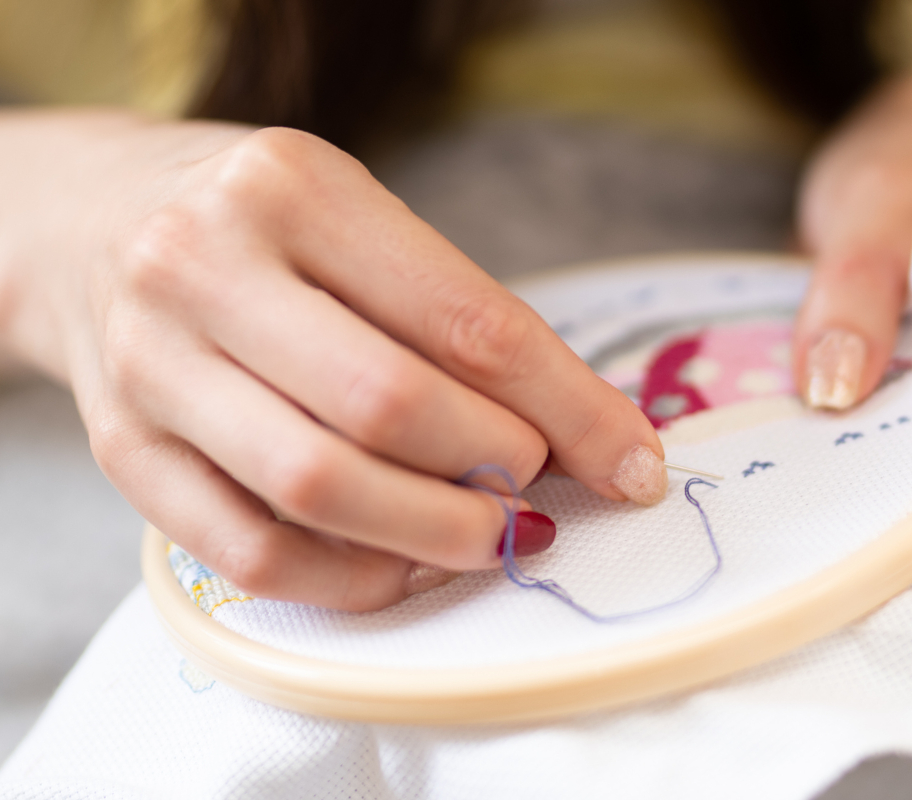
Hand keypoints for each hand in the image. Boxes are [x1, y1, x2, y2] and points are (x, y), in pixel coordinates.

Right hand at [0, 112, 665, 609]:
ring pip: (319, 486)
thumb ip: (458, 317)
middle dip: (498, 468)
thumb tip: (590, 430)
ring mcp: (153, 366)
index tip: (633, 462)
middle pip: (391, 407)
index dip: (569, 408)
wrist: (87, 224)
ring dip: (435, 531)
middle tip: (540, 491)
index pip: (468, 320)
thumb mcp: (359, 219)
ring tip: (489, 533)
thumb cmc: (260, 225)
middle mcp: (206, 268)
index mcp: (293, 190)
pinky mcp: (124, 452)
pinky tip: (405, 564)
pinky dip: (351, 578)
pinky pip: (252, 551)